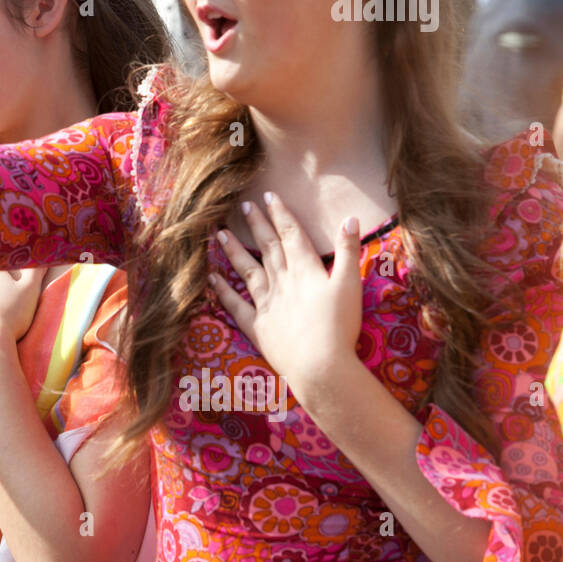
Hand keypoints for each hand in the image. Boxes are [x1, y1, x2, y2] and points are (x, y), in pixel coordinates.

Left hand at [209, 193, 363, 402]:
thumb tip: (350, 218)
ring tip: (220, 232)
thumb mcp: (350, 284)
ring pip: (247, 270)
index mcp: (305, 270)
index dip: (280, 214)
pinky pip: (235, 304)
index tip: (268, 196)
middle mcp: (282, 281)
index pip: (291, 234)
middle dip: (256, 224)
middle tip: (243, 205)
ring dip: (234, 250)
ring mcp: (266, 304)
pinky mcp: (257, 326)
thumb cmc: (340, 326)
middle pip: (267, 247)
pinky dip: (223, 290)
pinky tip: (211, 277)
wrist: (320, 365)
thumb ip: (348, 250)